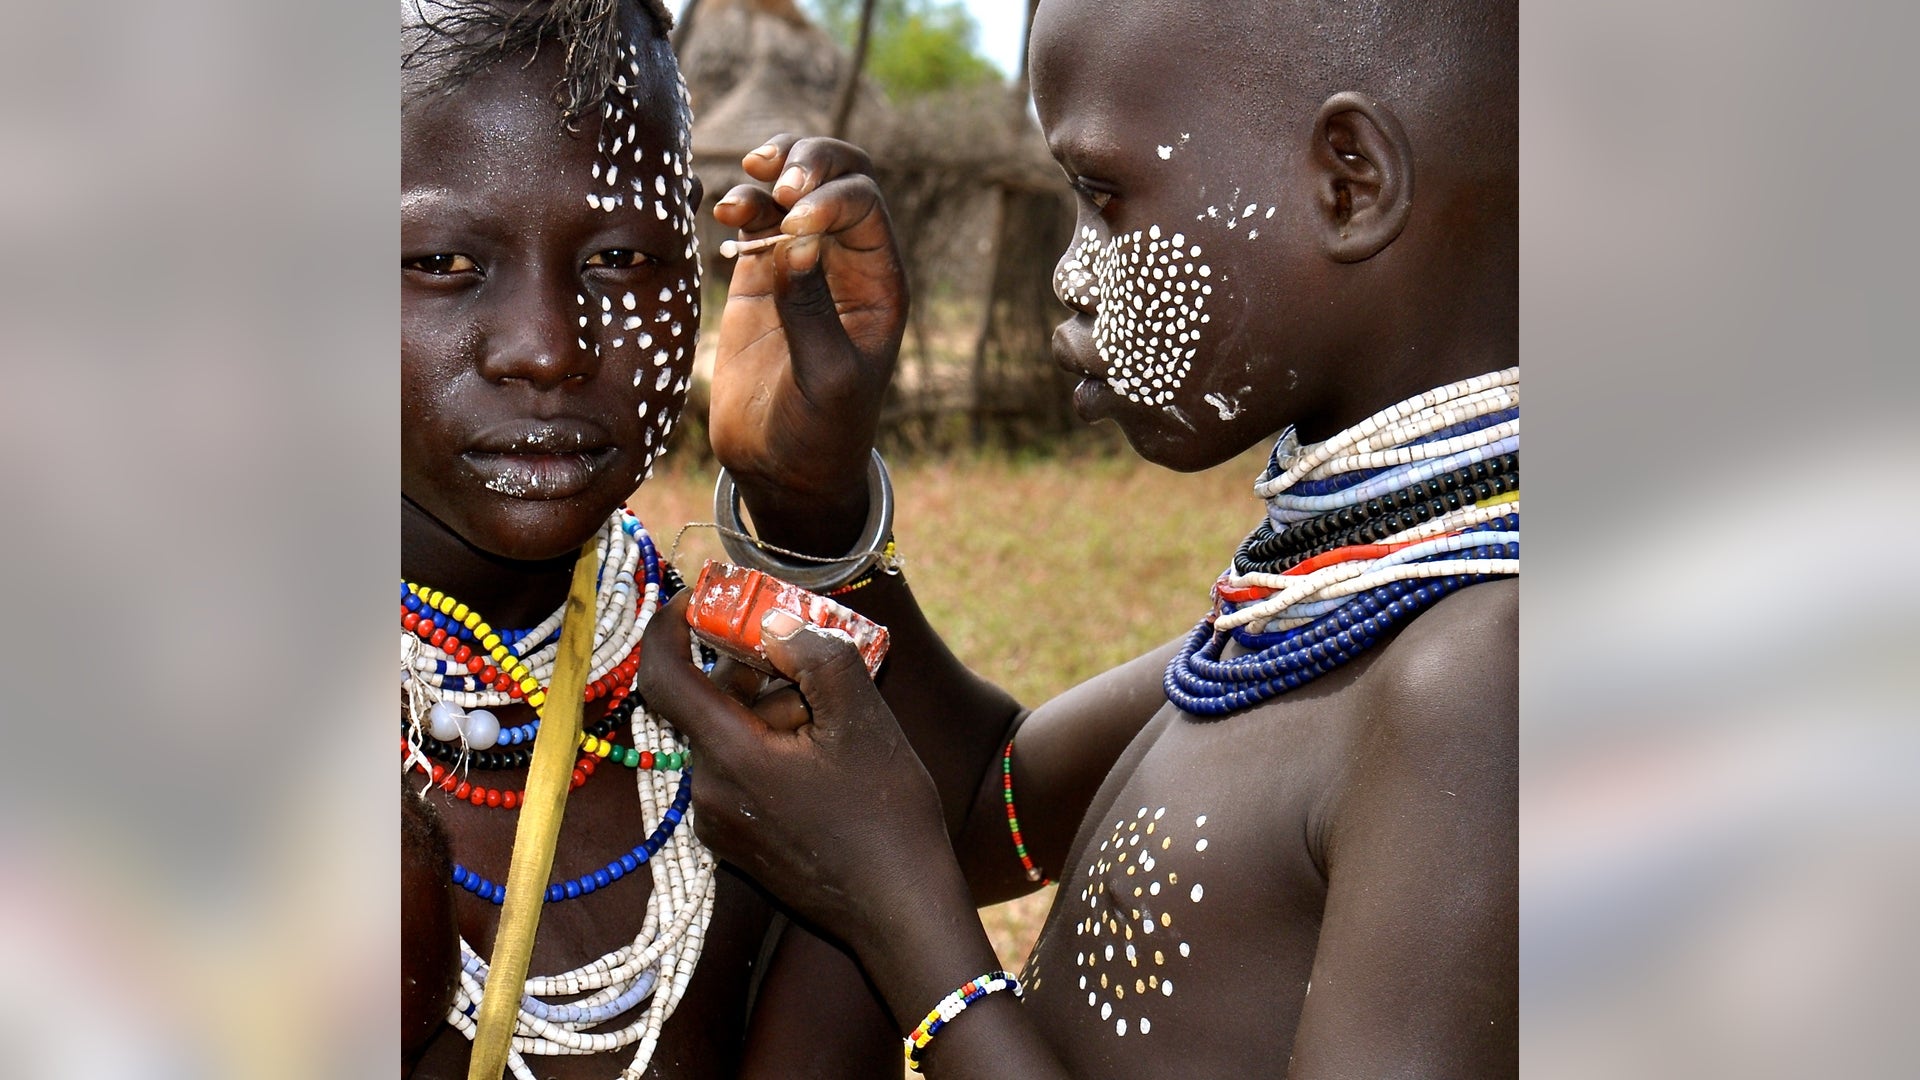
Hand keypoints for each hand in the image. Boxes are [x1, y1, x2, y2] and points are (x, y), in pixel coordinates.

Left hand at [638, 592, 950, 945]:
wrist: (900, 909)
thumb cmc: (886, 815)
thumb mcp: (862, 718)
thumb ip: (816, 655)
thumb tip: (775, 626)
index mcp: (729, 756)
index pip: (663, 676)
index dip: (670, 625)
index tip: (700, 598)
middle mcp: (708, 793)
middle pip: (709, 706)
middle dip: (752, 673)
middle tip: (808, 658)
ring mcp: (720, 825)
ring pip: (728, 740)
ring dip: (769, 714)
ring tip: (834, 718)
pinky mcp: (738, 845)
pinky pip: (738, 775)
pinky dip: (769, 750)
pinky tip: (825, 758)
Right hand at [709, 135, 907, 549]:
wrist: (782, 470)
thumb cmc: (821, 433)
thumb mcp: (826, 379)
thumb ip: (810, 311)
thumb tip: (793, 240)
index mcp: (880, 282)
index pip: (862, 204)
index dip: (829, 196)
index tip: (793, 219)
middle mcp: (846, 263)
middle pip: (839, 174)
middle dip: (808, 160)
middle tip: (771, 175)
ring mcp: (802, 265)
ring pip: (794, 187)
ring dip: (770, 173)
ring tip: (740, 189)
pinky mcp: (759, 280)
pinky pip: (755, 220)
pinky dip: (741, 204)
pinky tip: (723, 215)